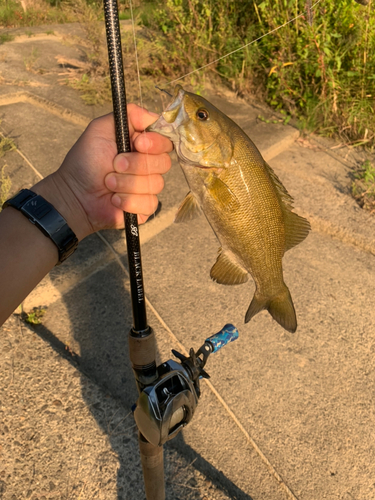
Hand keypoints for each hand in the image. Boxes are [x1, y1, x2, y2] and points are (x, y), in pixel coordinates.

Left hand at [33, 105, 171, 240]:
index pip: (165, 141)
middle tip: (115, 165)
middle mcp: (148, 166)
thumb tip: (153, 116)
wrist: (74, 194)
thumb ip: (129, 115)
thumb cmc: (85, 161)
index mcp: (142, 146)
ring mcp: (148, 189)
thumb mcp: (101, 129)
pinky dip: (128, 201)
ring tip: (109, 183)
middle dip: (136, 164)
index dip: (155, 143)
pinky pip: (149, 204)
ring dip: (127, 184)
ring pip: (155, 184)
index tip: (137, 144)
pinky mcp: (144, 208)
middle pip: (164, 163)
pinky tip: (114, 199)